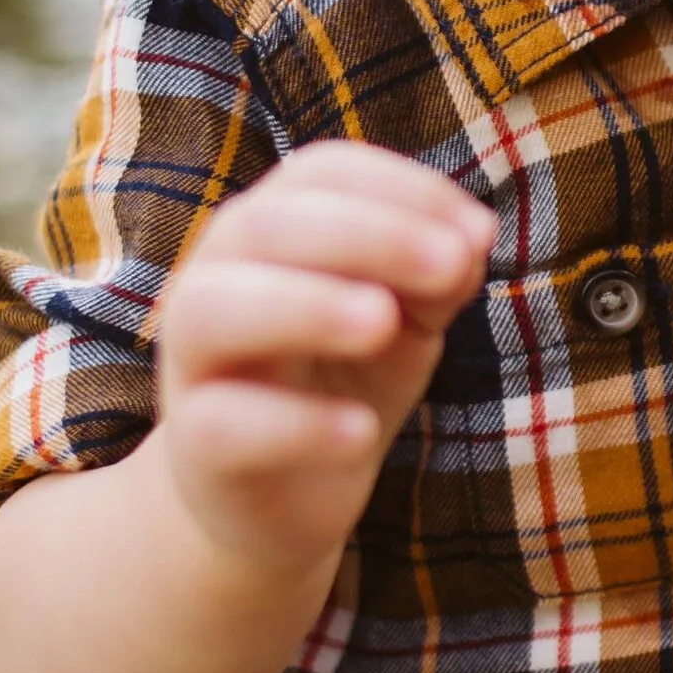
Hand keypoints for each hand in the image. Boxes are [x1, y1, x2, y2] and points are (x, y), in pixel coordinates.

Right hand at [153, 141, 495, 579]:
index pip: (320, 173)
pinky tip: (360, 430)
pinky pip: (225, 424)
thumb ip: (436, 276)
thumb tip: (471, 239)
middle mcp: (213, 278)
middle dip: (366, 234)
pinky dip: (297, 425)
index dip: (402, 187)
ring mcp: (193, 362)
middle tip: (451, 266)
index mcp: (266, 232)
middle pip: (262, 225)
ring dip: (306, 306)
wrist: (278, 499)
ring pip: (216, 309)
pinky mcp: (196, 446)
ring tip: (383, 323)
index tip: (480, 232)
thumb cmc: (340, 383)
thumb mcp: (404, 321)